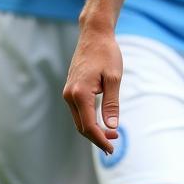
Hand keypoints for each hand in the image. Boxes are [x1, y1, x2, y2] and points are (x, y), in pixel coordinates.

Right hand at [63, 25, 121, 154]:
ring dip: (93, 129)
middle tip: (114, 143)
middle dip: (97, 137)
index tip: (112, 148)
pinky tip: (101, 120)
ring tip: (112, 134)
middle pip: (81, 126)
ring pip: (79, 119)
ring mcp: (68, 92)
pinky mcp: (71, 89)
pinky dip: (89, 119)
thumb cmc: (107, 53)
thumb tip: (112, 126)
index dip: (100, 139)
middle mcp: (69, 95)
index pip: (88, 126)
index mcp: (79, 94)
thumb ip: (112, 103)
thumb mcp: (114, 78)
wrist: (94, 35)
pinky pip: (78, 110)